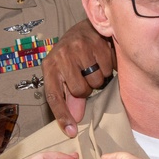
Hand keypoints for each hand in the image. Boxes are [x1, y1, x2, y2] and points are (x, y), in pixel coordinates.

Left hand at [43, 19, 114, 138]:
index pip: (54, 96)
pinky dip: (108, 67)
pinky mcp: (95, 43)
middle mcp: (61, 56)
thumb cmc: (73, 55)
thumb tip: (75, 120)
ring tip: (93, 65)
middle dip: (87, 88)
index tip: (71, 131)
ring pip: (96, 81)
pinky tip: (102, 57)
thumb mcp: (65, 74)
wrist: (85, 27)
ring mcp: (78, 49)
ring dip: (98, 77)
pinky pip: (107, 69)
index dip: (62, 115)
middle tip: (85, 75)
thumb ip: (70, 98)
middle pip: (80, 91)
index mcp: (50, 67)